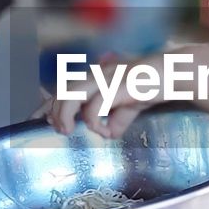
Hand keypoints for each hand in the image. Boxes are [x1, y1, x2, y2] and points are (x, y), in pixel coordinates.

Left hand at [46, 52, 162, 139]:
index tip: (36, 120)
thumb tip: (109, 134)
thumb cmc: (151, 86)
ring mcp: (106, 78)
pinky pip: (96, 105)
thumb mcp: (129, 105)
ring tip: (68, 131)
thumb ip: (116, 118)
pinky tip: (104, 131)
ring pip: (72, 94)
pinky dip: (94, 121)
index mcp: (96, 77)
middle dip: (53, 112)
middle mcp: (97, 74)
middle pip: (62, 90)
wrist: (173, 74)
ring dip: (65, 115)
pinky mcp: (117, 86)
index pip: (63, 88)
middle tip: (59, 131)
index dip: (47, 104)